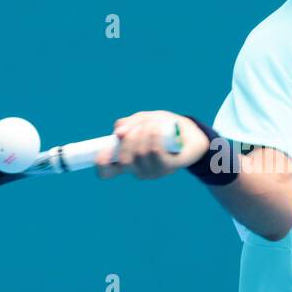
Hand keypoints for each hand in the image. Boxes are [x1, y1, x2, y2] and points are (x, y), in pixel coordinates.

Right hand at [95, 111, 209, 180]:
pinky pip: (155, 152)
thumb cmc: (163, 127)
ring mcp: (153, 171)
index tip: (101, 153)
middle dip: (128, 139)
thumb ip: (128, 124)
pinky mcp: (168, 168)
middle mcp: (137, 169)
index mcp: (127, 159)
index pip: (107, 171)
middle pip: (124, 160)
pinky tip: (158, 129)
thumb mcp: (143, 120)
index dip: (101, 164)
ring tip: (153, 124)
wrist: (191, 133)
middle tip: (137, 128)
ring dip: (144, 133)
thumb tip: (118, 132)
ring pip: (139, 154)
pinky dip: (154, 137)